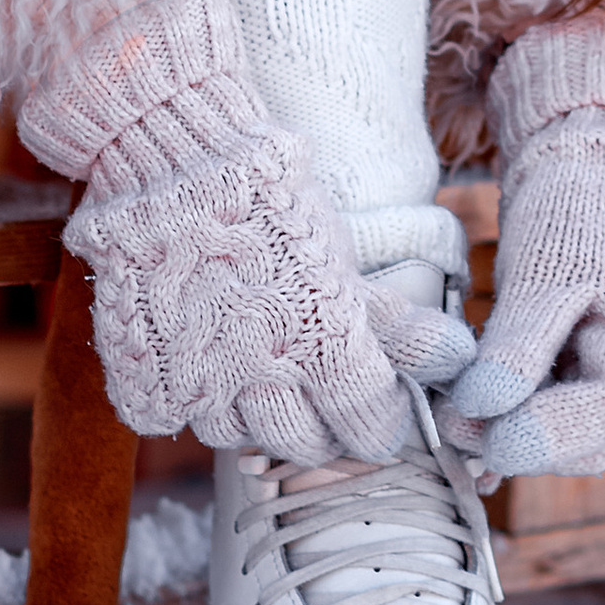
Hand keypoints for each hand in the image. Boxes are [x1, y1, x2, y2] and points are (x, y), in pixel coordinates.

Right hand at [22, 0, 472, 461]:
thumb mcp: (340, 258)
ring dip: (254, 414)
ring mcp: (198, 388)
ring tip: (257, 368)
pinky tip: (200, 362)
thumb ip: (396, 324)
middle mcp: (263, 384)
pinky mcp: (143, 382)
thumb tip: (460, 362)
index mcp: (327, 353)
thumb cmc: (270, 201)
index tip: (377, 411)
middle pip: (306, 445)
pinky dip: (189, 402)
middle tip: (318, 391)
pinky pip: (173, 421)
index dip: (380, 425)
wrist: (172, 159)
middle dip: (323, 427)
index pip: (370, 429)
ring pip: (239, 438)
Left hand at [442, 17, 604, 483]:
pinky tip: (468, 413)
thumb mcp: (543, 270)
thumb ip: (517, 347)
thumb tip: (478, 412)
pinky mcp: (586, 379)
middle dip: (515, 442)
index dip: (537, 437)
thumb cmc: (577, 210)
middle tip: (448, 421)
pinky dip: (510, 419)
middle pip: (583, 447)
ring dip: (507, 433)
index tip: (476, 431)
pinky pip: (550, 418)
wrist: (593, 172)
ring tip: (450, 410)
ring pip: (562, 441)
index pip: (600, 420)